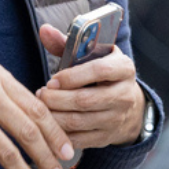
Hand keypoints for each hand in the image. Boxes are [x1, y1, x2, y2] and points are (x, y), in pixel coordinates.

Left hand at [37, 24, 148, 150]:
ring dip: (54, 116)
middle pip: (86, 100)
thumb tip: (44, 29)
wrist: (128, 104)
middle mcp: (125, 95)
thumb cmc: (102, 74)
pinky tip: (49, 124)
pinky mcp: (107, 137)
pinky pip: (79, 139)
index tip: (52, 80)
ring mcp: (117, 118)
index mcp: (124, 68)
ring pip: (79, 121)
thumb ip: (67, 43)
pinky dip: (60, 133)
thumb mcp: (93, 55)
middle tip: (40, 94)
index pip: (100, 71)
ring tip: (41, 107)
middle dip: (57, 99)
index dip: (73, 76)